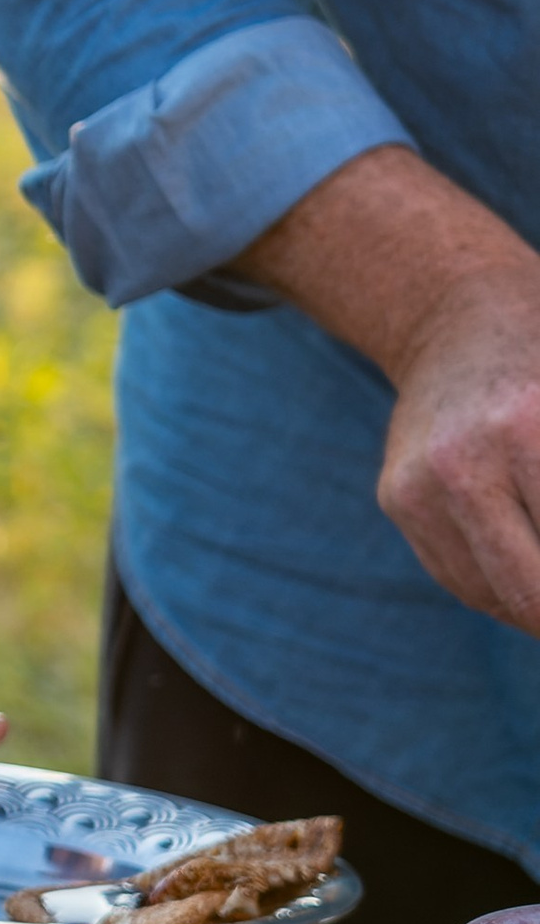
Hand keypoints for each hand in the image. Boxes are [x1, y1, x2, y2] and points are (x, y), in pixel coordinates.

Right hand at [236, 147, 539, 639]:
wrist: (461, 317)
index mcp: (528, 430)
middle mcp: (465, 463)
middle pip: (531, 594)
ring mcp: (420, 485)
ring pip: (495, 597)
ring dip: (536, 606)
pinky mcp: (398, 499)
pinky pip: (460, 577)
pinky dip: (503, 587)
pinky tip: (525, 561)